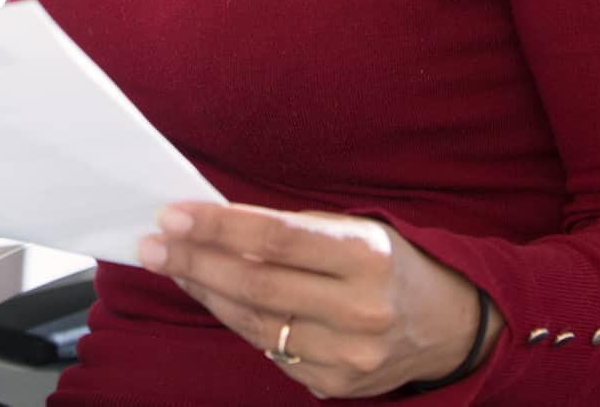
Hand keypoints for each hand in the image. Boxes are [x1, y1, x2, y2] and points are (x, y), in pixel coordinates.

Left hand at [137, 203, 493, 398]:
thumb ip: (290, 230)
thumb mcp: (354, 230)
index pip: (275, 238)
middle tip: (153, 244)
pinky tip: (214, 297)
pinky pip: (268, 349)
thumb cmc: (388, 265)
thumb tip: (213, 223)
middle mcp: (360, 309)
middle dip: (194, 261)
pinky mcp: (335, 384)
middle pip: (256, 284)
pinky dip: (235, 321)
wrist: (447, 325)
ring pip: (254, 322)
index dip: (217, 226)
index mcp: (366, 256)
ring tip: (174, 266)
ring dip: (205, 292)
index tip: (173, 215)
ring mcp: (349, 354)